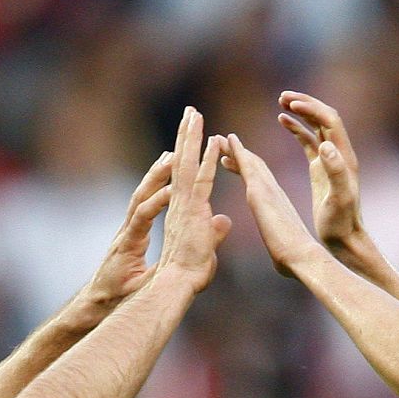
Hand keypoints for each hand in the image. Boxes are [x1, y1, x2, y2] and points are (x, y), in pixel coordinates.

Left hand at [82, 152, 174, 308]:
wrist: (95, 301)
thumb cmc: (116, 299)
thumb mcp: (139, 291)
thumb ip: (158, 278)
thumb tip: (178, 268)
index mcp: (128, 245)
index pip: (142, 216)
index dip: (157, 202)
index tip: (174, 191)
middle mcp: (125, 232)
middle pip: (140, 197)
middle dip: (157, 176)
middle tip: (174, 156)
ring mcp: (126, 231)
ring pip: (140, 197)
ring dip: (155, 177)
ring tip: (172, 156)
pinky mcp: (129, 233)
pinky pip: (142, 205)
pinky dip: (154, 190)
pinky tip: (164, 180)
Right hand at [156, 107, 231, 294]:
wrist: (174, 287)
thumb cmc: (186, 275)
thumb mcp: (206, 249)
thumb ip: (214, 232)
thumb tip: (224, 221)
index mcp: (182, 211)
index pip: (187, 176)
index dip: (190, 154)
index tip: (194, 133)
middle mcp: (179, 204)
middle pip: (181, 163)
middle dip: (186, 136)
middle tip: (190, 110)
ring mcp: (182, 206)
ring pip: (186, 165)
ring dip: (192, 139)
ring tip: (195, 114)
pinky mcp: (190, 212)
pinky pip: (200, 181)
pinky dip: (206, 160)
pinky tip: (213, 142)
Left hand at [219, 134, 323, 278]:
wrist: (302, 258)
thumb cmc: (293, 260)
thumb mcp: (282, 249)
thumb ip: (279, 244)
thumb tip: (281, 257)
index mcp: (276, 206)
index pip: (258, 183)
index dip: (245, 169)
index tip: (230, 162)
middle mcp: (274, 192)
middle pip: (254, 167)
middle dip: (238, 154)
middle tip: (223, 142)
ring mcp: (268, 189)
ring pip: (249, 161)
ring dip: (233, 148)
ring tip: (218, 137)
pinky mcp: (261, 191)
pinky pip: (246, 164)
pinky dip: (236, 150)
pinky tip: (227, 139)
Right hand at [277, 91, 369, 264]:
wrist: (344, 238)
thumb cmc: (341, 223)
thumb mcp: (339, 198)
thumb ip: (335, 171)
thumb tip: (325, 146)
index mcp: (343, 156)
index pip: (329, 121)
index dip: (311, 109)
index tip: (291, 104)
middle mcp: (338, 153)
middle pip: (323, 117)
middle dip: (305, 104)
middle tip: (283, 96)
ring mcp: (329, 159)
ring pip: (315, 126)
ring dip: (300, 112)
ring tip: (280, 103)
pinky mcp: (320, 168)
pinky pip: (308, 141)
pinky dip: (296, 128)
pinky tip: (282, 121)